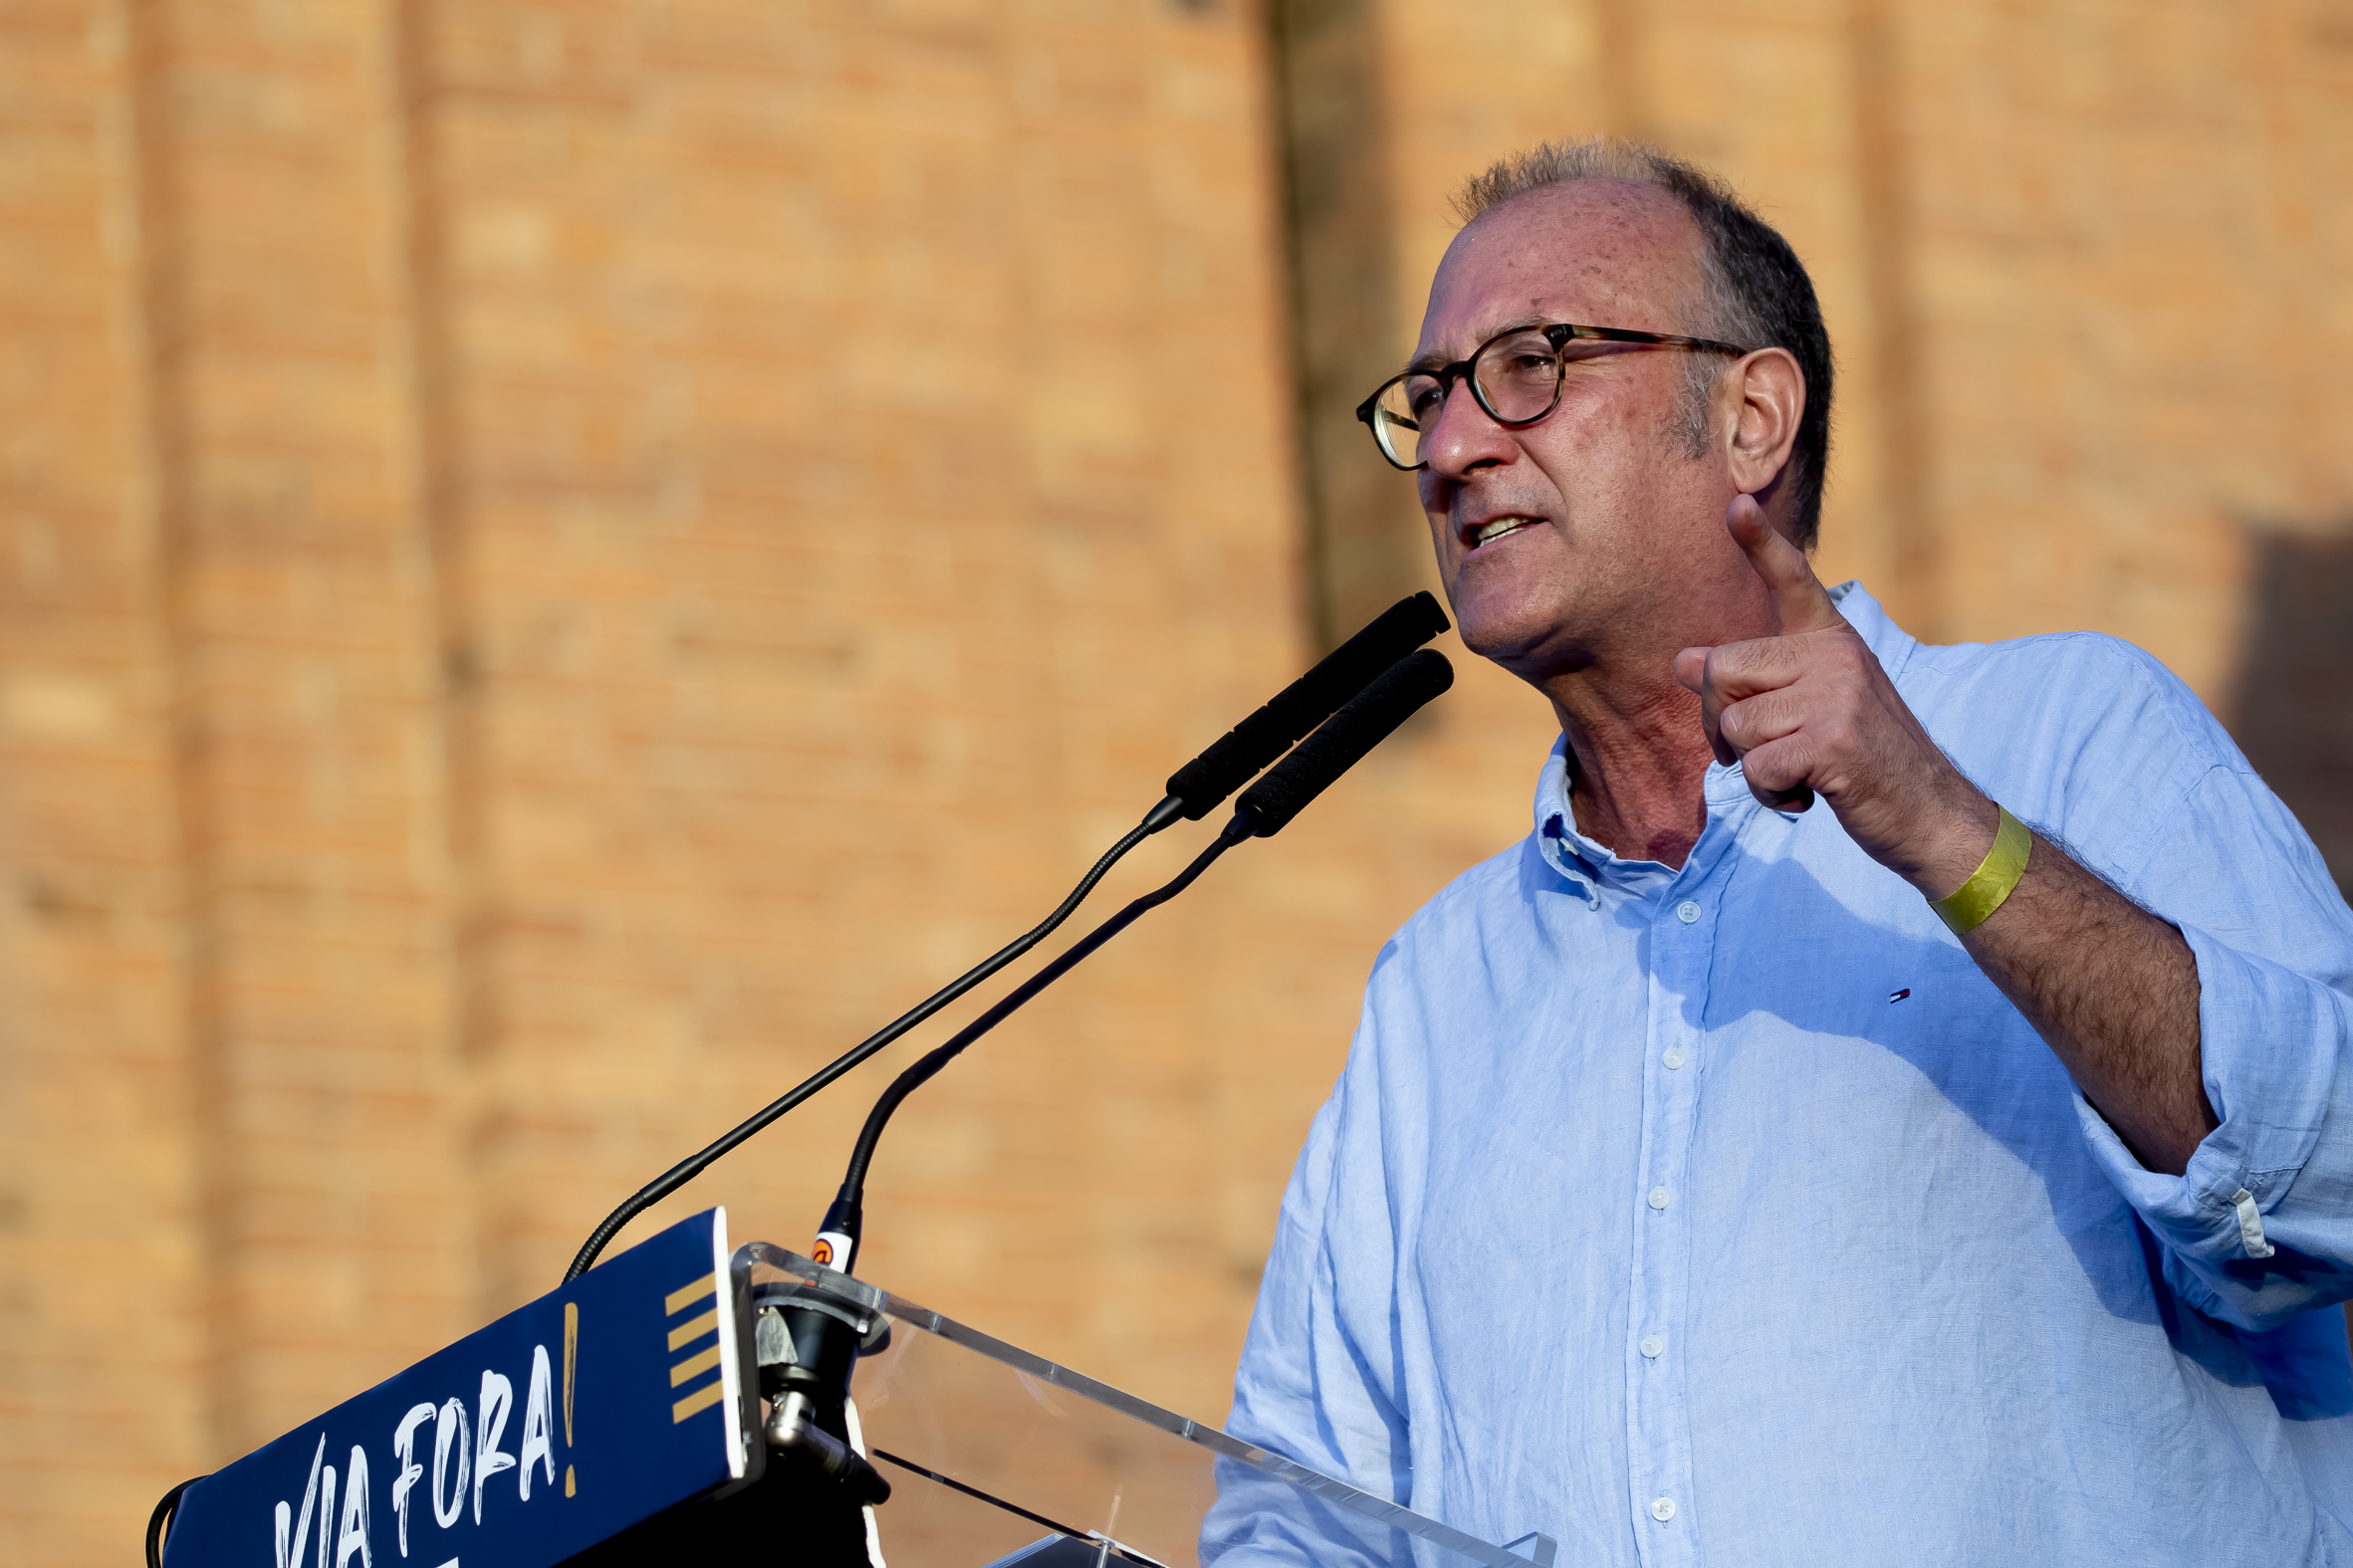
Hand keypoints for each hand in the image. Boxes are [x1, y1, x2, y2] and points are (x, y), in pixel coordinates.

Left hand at [1673, 495, 1991, 892]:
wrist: (1932, 815)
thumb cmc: (1863, 762)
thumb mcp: (1811, 710)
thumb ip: (1755, 682)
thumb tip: (1683, 660)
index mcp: (1832, 642)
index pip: (1792, 581)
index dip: (1760, 544)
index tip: (1734, 504)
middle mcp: (1836, 656)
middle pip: (1720, 672)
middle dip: (1721, 722)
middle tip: (1764, 749)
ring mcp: (1837, 695)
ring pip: (1733, 726)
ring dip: (1752, 766)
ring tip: (1801, 771)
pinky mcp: (1833, 740)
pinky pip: (1756, 766)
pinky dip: (1770, 793)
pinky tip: (1810, 793)